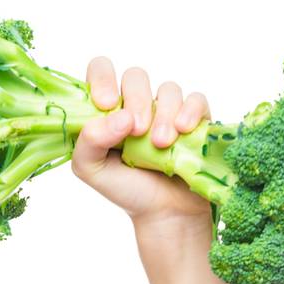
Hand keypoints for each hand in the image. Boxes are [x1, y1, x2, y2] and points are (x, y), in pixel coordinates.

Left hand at [71, 59, 213, 241]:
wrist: (162, 213)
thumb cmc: (126, 189)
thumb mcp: (92, 170)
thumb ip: (87, 142)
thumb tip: (117, 116)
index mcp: (108, 110)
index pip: (101, 70)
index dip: (103, 78)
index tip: (107, 104)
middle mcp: (136, 104)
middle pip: (135, 76)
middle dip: (136, 101)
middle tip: (137, 132)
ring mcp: (166, 110)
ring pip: (167, 89)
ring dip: (163, 114)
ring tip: (160, 144)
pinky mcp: (194, 118)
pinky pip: (196, 99)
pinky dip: (190, 111)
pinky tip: (183, 131)